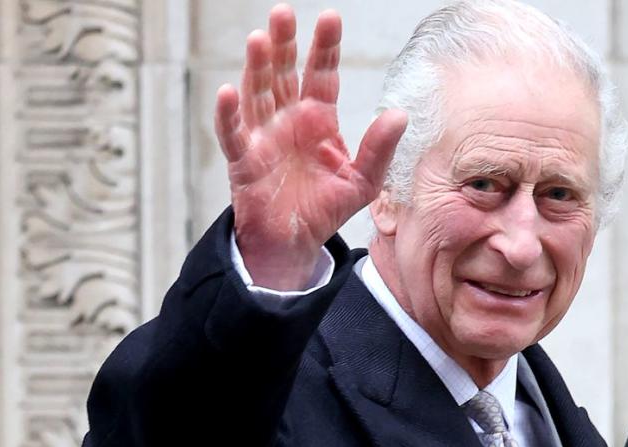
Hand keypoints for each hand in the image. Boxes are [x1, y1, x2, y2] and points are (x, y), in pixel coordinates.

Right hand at [215, 4, 406, 289]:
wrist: (296, 242)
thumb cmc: (326, 207)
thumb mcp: (363, 180)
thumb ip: (379, 148)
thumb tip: (399, 114)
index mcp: (318, 118)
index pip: (321, 74)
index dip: (324, 47)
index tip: (330, 17)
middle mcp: (288, 119)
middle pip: (284, 73)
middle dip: (284, 43)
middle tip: (284, 11)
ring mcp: (263, 136)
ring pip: (257, 93)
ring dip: (257, 67)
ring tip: (260, 38)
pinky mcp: (244, 160)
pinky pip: (233, 133)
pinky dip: (229, 113)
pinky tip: (228, 91)